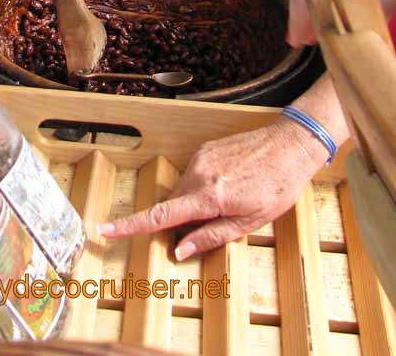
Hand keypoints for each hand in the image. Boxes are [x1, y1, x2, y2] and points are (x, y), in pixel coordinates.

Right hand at [98, 119, 321, 257]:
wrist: (290, 144)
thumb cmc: (278, 186)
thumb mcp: (251, 222)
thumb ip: (211, 236)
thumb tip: (180, 250)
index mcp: (210, 196)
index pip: (162, 216)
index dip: (131, 226)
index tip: (105, 231)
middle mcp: (199, 173)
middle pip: (174, 205)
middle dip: (183, 222)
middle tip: (212, 228)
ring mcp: (201, 158)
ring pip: (184, 191)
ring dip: (195, 204)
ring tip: (232, 202)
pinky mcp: (205, 149)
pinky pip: (193, 176)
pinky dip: (202, 188)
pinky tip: (230, 186)